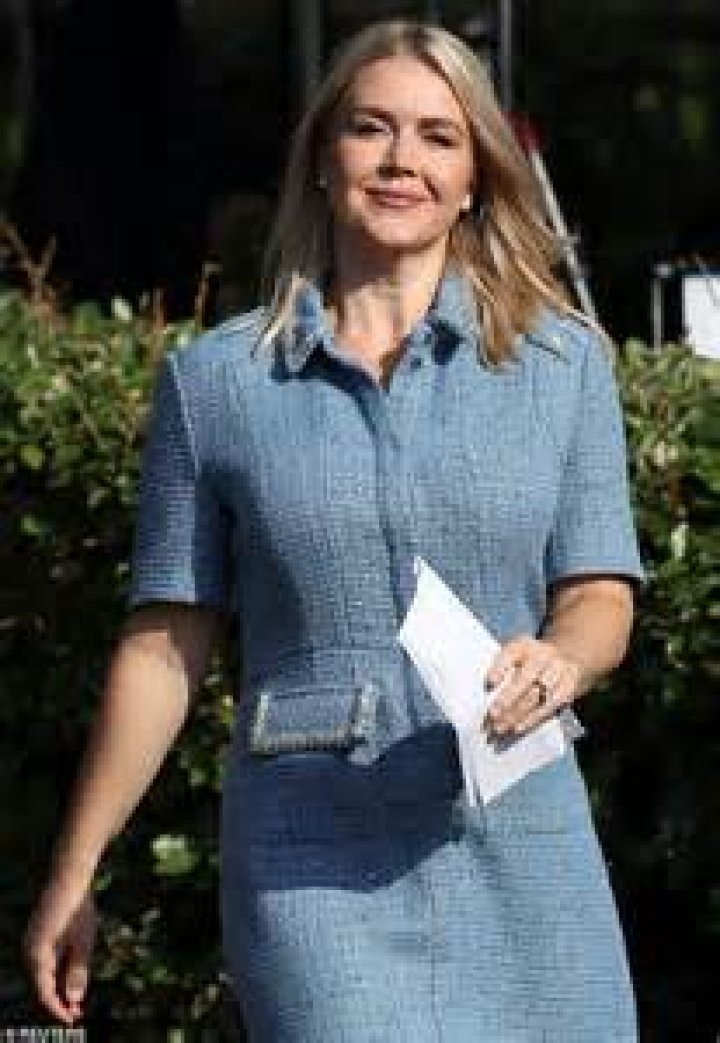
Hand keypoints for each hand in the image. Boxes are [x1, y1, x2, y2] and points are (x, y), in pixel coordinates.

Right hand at [23, 873, 99, 1024]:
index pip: (44, 993)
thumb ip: (78, 972)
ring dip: (58, 988)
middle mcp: (28, 952)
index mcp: (36, 956)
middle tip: (77, 1014)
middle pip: (41, 986)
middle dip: (58, 1002)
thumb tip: (74, 1001)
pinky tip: (71, 976)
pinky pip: (45, 963)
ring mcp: (31, 943)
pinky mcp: (38, 936)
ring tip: (76, 1000)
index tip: (73, 1020)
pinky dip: (57, 973)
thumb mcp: (83, 942)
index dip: (58, 1010)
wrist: (69, 877)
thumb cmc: (78, 909)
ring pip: (43, 975)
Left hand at [483, 635, 582, 738]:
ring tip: (500, 727)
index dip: (500, 669)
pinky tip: (518, 729)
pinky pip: (549, 707)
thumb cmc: (532, 658)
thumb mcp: (515, 653)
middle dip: (508, 699)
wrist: (570, 656)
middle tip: (491, 716)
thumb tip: (490, 684)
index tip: (489, 683)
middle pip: (525, 679)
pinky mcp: (569, 688)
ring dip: (517, 714)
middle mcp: (543, 655)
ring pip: (536, 696)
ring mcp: (558, 671)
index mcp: (525, 645)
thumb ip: (501, 665)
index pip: (511, 654)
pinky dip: (532, 719)